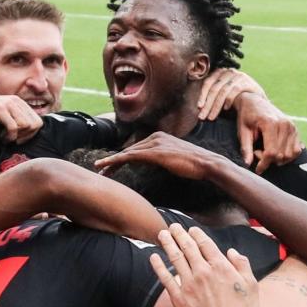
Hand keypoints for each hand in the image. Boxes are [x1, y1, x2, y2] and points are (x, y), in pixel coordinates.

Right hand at [0, 95, 43, 143]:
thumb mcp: (6, 118)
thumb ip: (19, 121)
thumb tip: (35, 130)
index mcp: (19, 102)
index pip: (38, 121)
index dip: (31, 134)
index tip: (20, 139)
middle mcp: (15, 101)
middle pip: (35, 125)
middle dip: (26, 137)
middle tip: (14, 140)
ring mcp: (7, 103)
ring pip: (26, 126)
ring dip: (17, 137)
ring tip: (7, 138)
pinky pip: (13, 128)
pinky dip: (9, 137)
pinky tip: (2, 138)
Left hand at [94, 132, 216, 179]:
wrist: (207, 164)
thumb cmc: (194, 165)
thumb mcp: (174, 159)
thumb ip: (162, 159)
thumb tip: (152, 164)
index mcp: (159, 137)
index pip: (136, 148)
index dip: (122, 158)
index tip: (111, 166)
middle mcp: (155, 137)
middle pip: (129, 150)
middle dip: (113, 160)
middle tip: (100, 168)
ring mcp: (155, 143)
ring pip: (127, 153)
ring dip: (111, 161)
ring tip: (100, 169)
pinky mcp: (155, 152)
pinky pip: (131, 157)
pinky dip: (117, 161)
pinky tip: (108, 166)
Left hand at [149, 224, 258, 306]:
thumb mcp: (251, 286)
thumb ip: (242, 265)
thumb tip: (232, 252)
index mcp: (221, 267)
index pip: (205, 244)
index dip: (197, 234)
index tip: (191, 230)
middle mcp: (203, 272)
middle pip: (188, 247)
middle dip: (179, 234)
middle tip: (173, 227)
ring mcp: (189, 285)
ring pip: (175, 258)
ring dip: (167, 244)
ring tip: (162, 234)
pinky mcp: (178, 298)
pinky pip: (165, 278)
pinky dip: (158, 266)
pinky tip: (153, 257)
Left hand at [197, 68, 266, 121]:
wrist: (257, 99)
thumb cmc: (237, 98)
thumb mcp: (223, 94)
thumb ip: (213, 96)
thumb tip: (198, 108)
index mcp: (220, 73)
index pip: (207, 83)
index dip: (202, 95)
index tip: (198, 108)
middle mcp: (228, 72)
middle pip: (214, 88)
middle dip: (207, 104)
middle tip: (202, 116)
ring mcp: (238, 75)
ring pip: (223, 91)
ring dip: (215, 106)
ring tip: (211, 117)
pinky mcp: (246, 81)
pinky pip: (234, 90)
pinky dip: (228, 100)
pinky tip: (225, 109)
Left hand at [235, 94, 301, 174]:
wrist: (255, 101)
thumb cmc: (247, 116)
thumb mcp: (242, 131)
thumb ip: (245, 148)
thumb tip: (247, 164)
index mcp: (271, 123)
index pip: (271, 152)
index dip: (264, 164)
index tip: (257, 169)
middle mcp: (285, 124)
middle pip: (281, 155)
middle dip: (269, 160)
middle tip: (257, 152)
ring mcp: (292, 127)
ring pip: (290, 155)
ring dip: (278, 159)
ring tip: (265, 150)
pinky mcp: (295, 129)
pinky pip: (296, 150)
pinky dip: (287, 155)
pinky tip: (275, 150)